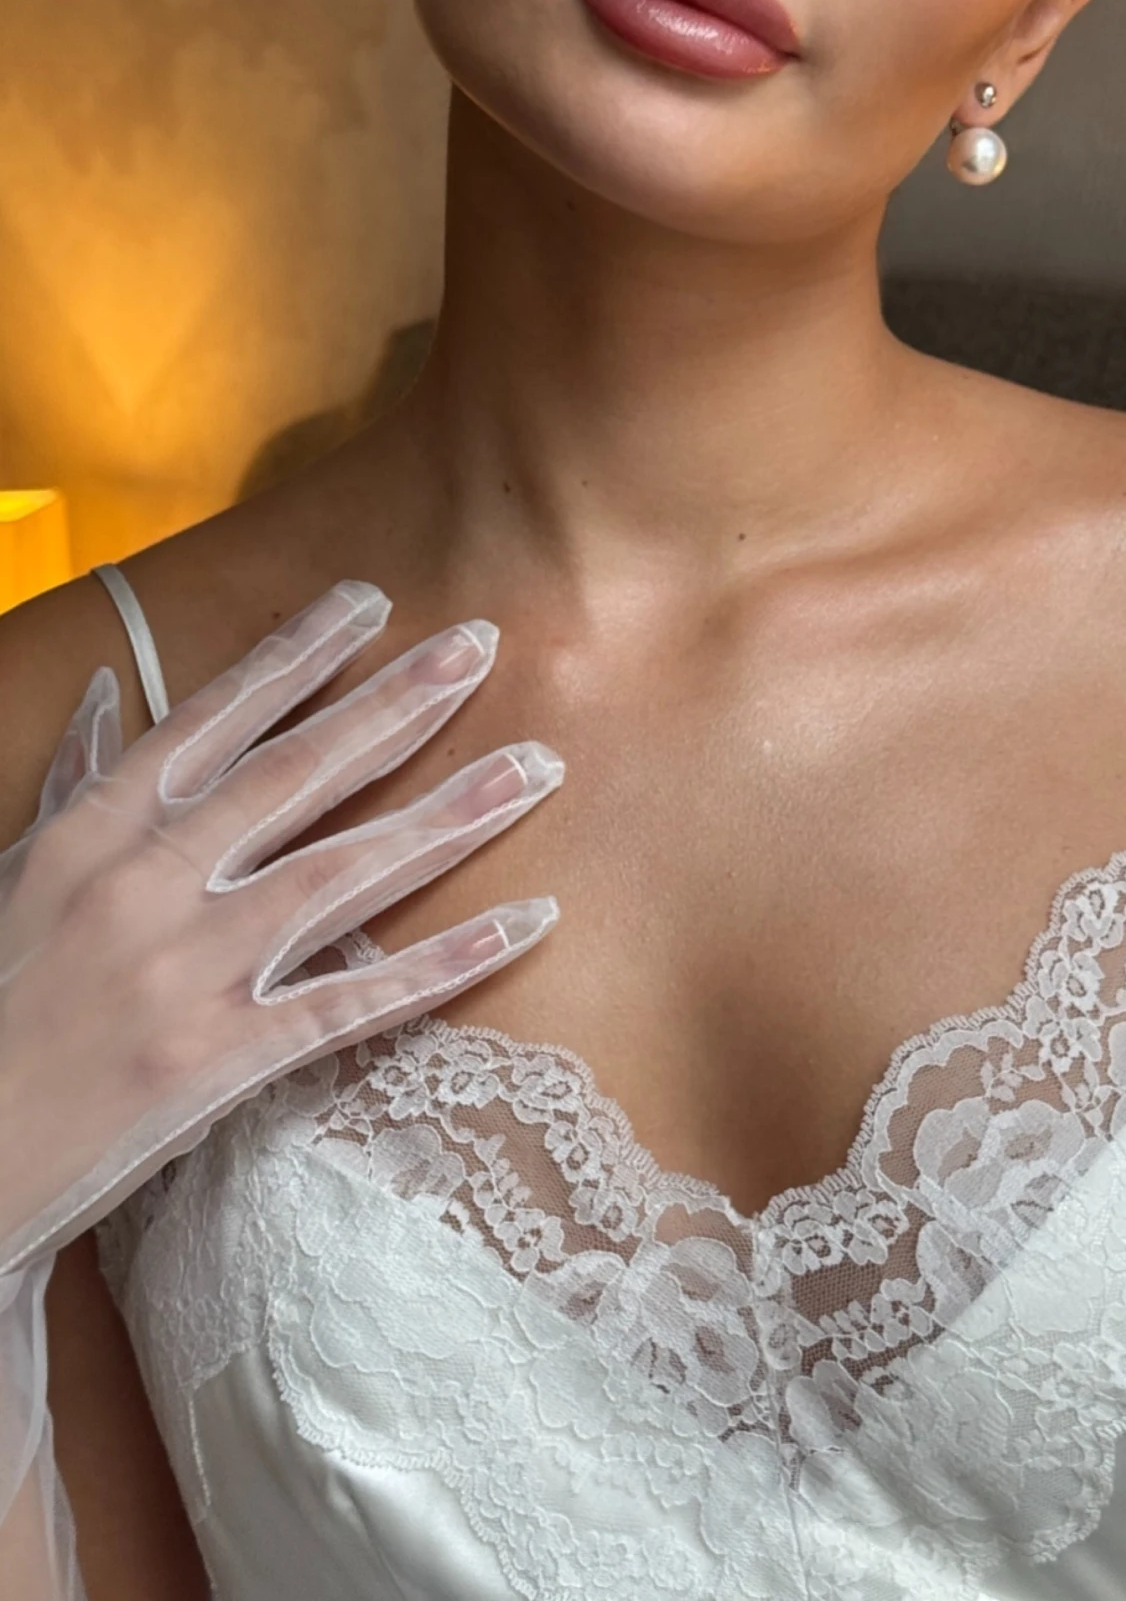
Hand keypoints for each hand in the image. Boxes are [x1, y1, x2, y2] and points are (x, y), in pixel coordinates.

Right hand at [0, 579, 562, 1276]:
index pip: (216, 716)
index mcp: (94, 831)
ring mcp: (189, 971)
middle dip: (397, 703)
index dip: (299, 654)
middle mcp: (148, 883)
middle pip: (298, 773)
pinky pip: (354, 1001)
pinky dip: (445, 962)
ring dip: (451, 812)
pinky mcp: (220, 1061)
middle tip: (482, 645)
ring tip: (536, 765)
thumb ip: (75, 782)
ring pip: (345, 870)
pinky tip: (523, 922)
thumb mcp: (16, 874)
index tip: (372, 601)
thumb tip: (113, 694)